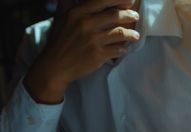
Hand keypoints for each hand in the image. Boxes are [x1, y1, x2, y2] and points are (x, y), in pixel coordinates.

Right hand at [24, 0, 139, 103]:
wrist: (55, 66)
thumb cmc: (58, 41)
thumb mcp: (61, 18)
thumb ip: (69, 5)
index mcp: (78, 13)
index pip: (102, 1)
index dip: (119, 0)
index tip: (129, 1)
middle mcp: (86, 24)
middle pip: (115, 15)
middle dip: (129, 15)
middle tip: (135, 16)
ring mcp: (93, 40)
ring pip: (120, 33)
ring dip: (131, 34)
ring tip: (135, 35)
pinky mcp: (98, 55)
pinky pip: (118, 50)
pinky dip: (124, 49)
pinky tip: (125, 49)